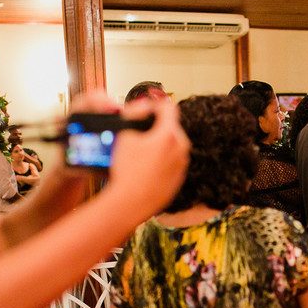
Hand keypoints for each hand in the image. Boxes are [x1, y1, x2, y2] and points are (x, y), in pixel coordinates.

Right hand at [108, 96, 189, 218]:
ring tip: (140, 154)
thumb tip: (143, 104)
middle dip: (156, 126)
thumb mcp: (125, 135)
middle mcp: (181, 148)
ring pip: (172, 146)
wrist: (131, 203)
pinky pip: (171, 163)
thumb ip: (134, 112)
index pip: (168, 107)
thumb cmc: (127, 171)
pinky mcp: (179, 179)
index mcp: (169, 134)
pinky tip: (145, 168)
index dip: (155, 104)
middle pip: (171, 127)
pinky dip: (161, 161)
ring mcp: (182, 165)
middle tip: (139, 134)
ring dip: (159, 144)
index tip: (146, 109)